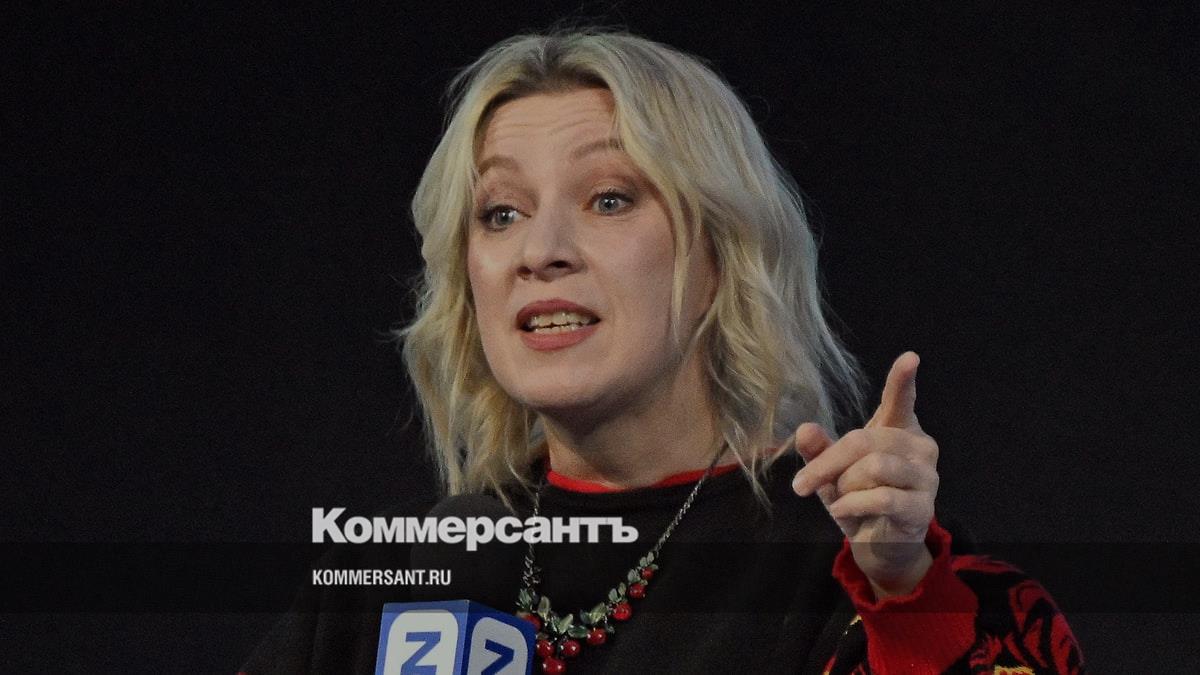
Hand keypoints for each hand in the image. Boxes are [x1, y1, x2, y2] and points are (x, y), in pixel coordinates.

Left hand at [791, 351, 938, 597]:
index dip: (903, 380)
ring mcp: (927, 477)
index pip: (901, 402)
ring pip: (875, 467)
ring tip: (840, 499)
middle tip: (801, 484)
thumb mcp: (832, 473)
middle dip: (828, 462)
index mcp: (898, 430)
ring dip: (846, 486)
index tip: (910, 357)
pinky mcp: (924, 507)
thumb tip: (804, 429)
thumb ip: (819, 450)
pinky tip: (842, 510)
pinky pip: (884, 497)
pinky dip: (855, 504)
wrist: (879, 544)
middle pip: (866, 440)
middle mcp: (920, 448)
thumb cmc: (858, 498)